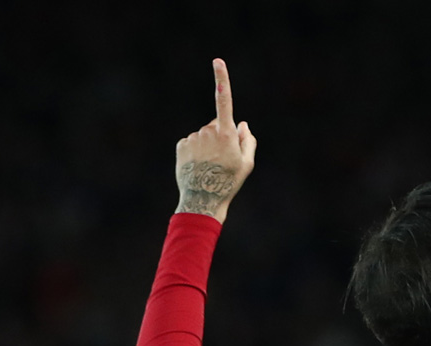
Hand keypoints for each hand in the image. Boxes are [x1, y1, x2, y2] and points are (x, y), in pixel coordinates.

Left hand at [175, 58, 257, 222]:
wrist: (202, 199)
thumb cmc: (229, 182)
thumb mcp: (247, 164)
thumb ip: (248, 140)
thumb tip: (243, 124)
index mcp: (226, 133)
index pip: (224, 100)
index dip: (222, 79)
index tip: (217, 61)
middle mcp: (207, 131)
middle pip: (217, 125)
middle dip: (221, 135)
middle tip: (223, 160)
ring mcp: (193, 137)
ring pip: (203, 135)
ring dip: (207, 146)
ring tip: (210, 166)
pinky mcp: (181, 145)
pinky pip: (191, 142)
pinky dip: (195, 151)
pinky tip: (198, 166)